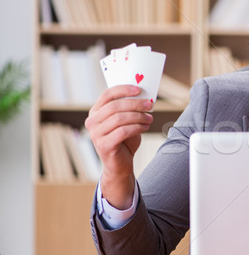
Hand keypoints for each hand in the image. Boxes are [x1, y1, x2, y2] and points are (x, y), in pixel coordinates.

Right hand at [85, 85, 153, 208]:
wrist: (120, 164)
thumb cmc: (124, 140)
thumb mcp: (126, 122)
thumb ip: (129, 109)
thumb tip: (144, 97)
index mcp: (95, 112)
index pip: (107, 95)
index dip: (123, 90)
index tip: (139, 89)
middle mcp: (92, 122)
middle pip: (114, 106)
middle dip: (134, 104)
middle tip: (149, 105)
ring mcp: (96, 134)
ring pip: (119, 118)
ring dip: (138, 116)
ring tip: (149, 118)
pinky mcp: (104, 145)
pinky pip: (123, 131)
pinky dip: (137, 127)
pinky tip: (146, 127)